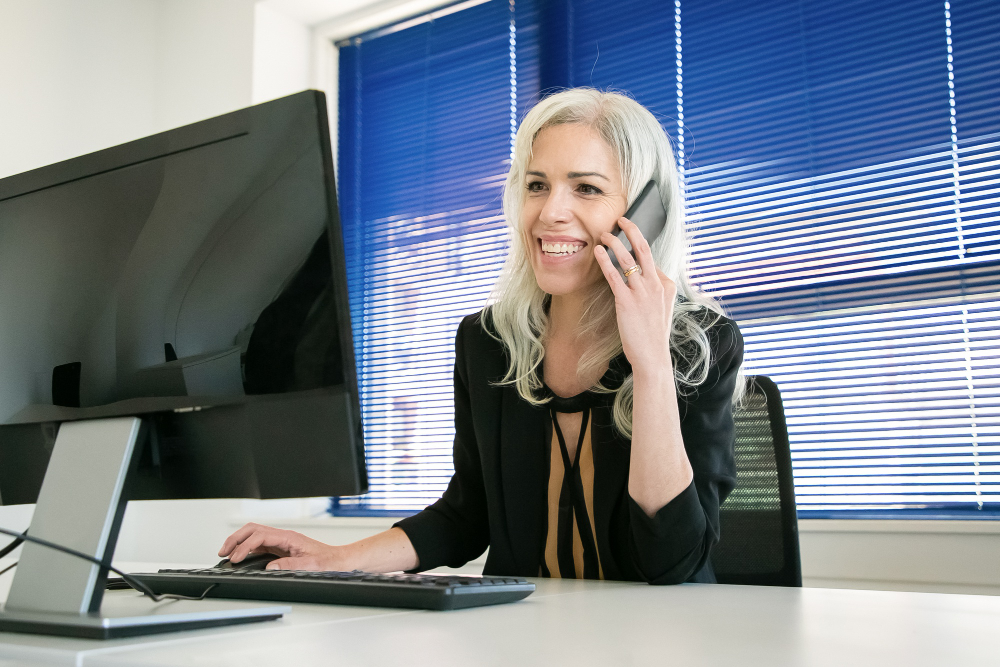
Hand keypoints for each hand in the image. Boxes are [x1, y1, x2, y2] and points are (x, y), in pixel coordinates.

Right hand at [219, 522, 352, 570]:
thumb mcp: (312, 566)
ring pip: (255, 535)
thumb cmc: (329, 562)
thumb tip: (270, 567)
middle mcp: (284, 537)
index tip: (235, 558)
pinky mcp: (282, 548)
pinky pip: (260, 544)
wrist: (340, 561)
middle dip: (236, 538)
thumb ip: (291, 565)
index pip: (260, 536)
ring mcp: (282, 541)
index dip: (245, 546)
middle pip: (253, 530)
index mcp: (289, 537)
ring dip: (239, 542)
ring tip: (226, 553)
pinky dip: (247, 548)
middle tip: (222, 552)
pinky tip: (241, 556)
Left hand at [595, 217, 676, 376]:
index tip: (627, 235)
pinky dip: (604, 260)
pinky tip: (597, 251)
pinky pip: (614, 274)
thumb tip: (641, 276)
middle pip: (644, 249)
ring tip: (604, 234)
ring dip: (614, 242)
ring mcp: (642, 292)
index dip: (638, 246)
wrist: (652, 356)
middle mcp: (656, 285)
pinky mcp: (627, 301)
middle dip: (632, 230)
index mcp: (666, 285)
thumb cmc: (653, 335)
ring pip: (628, 258)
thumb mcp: (661, 308)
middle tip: (622, 219)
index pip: (652, 259)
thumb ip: (654, 290)